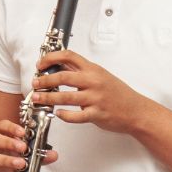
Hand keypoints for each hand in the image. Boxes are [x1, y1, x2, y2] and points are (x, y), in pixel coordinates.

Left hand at [29, 51, 151, 134]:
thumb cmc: (117, 93)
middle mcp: (94, 82)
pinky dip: (65, 115)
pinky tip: (58, 114)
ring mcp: (95, 98)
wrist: (136, 110)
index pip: (69, 56)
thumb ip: (81, 71)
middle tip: (35, 84)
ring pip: (66, 97)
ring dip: (48, 98)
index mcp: (93, 70)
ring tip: (38, 99)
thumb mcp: (100, 75)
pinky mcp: (97, 114)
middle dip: (45, 80)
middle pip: (63, 76)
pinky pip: (77, 116)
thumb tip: (59, 64)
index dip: (51, 58)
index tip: (40, 64)